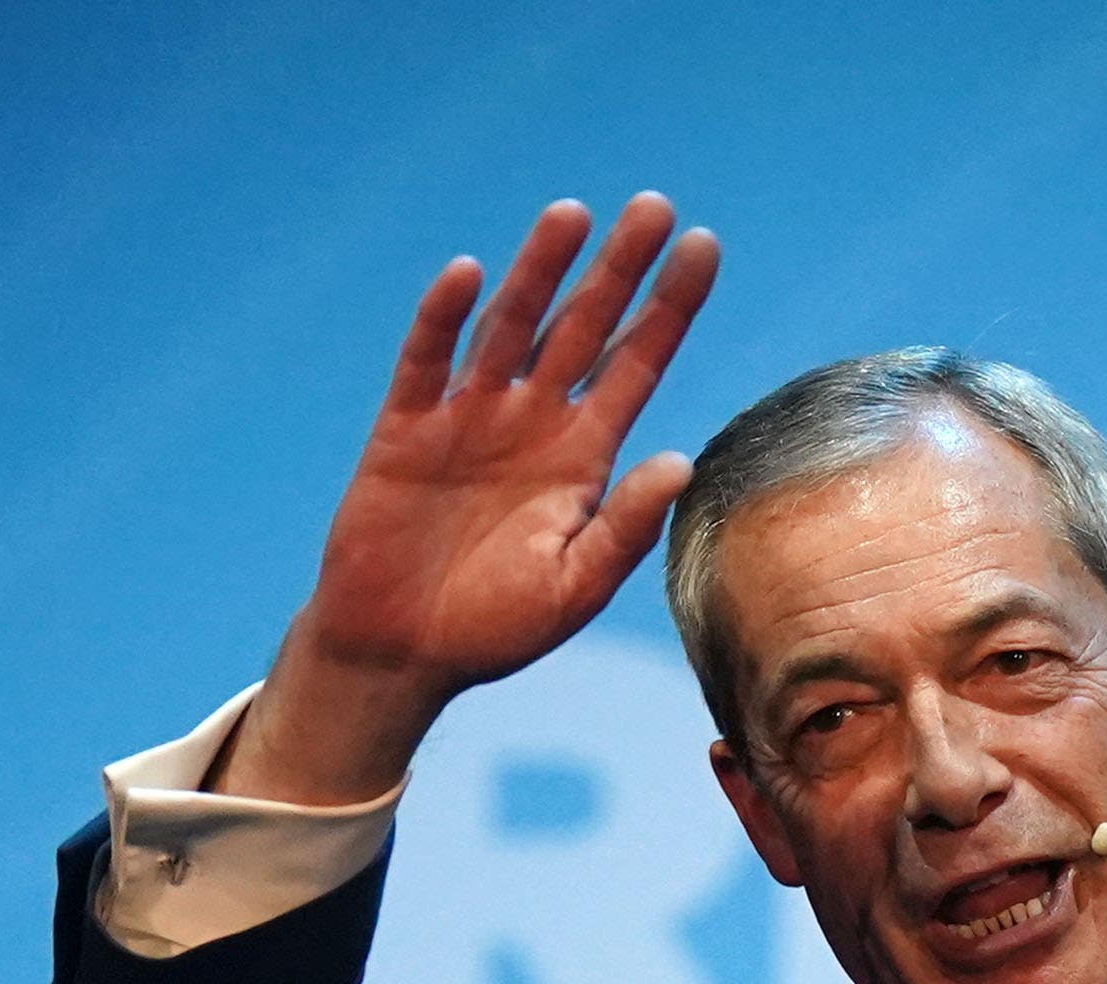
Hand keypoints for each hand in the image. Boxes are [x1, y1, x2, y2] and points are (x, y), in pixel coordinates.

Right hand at [221, 194, 722, 804]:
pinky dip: (443, 318)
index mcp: (582, 458)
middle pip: (582, 329)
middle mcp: (531, 423)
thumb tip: (679, 462)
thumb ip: (625, 527)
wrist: (403, 654)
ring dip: (539, 273)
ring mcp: (466, 420)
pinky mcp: (405, 431)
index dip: (668, 309)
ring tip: (573, 215)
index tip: (703, 248)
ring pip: (510, 330)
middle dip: (617, 271)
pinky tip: (470, 274)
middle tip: (654, 207)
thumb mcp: (576, 587)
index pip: (636, 365)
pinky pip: (426, 364)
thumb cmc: (495, 629)